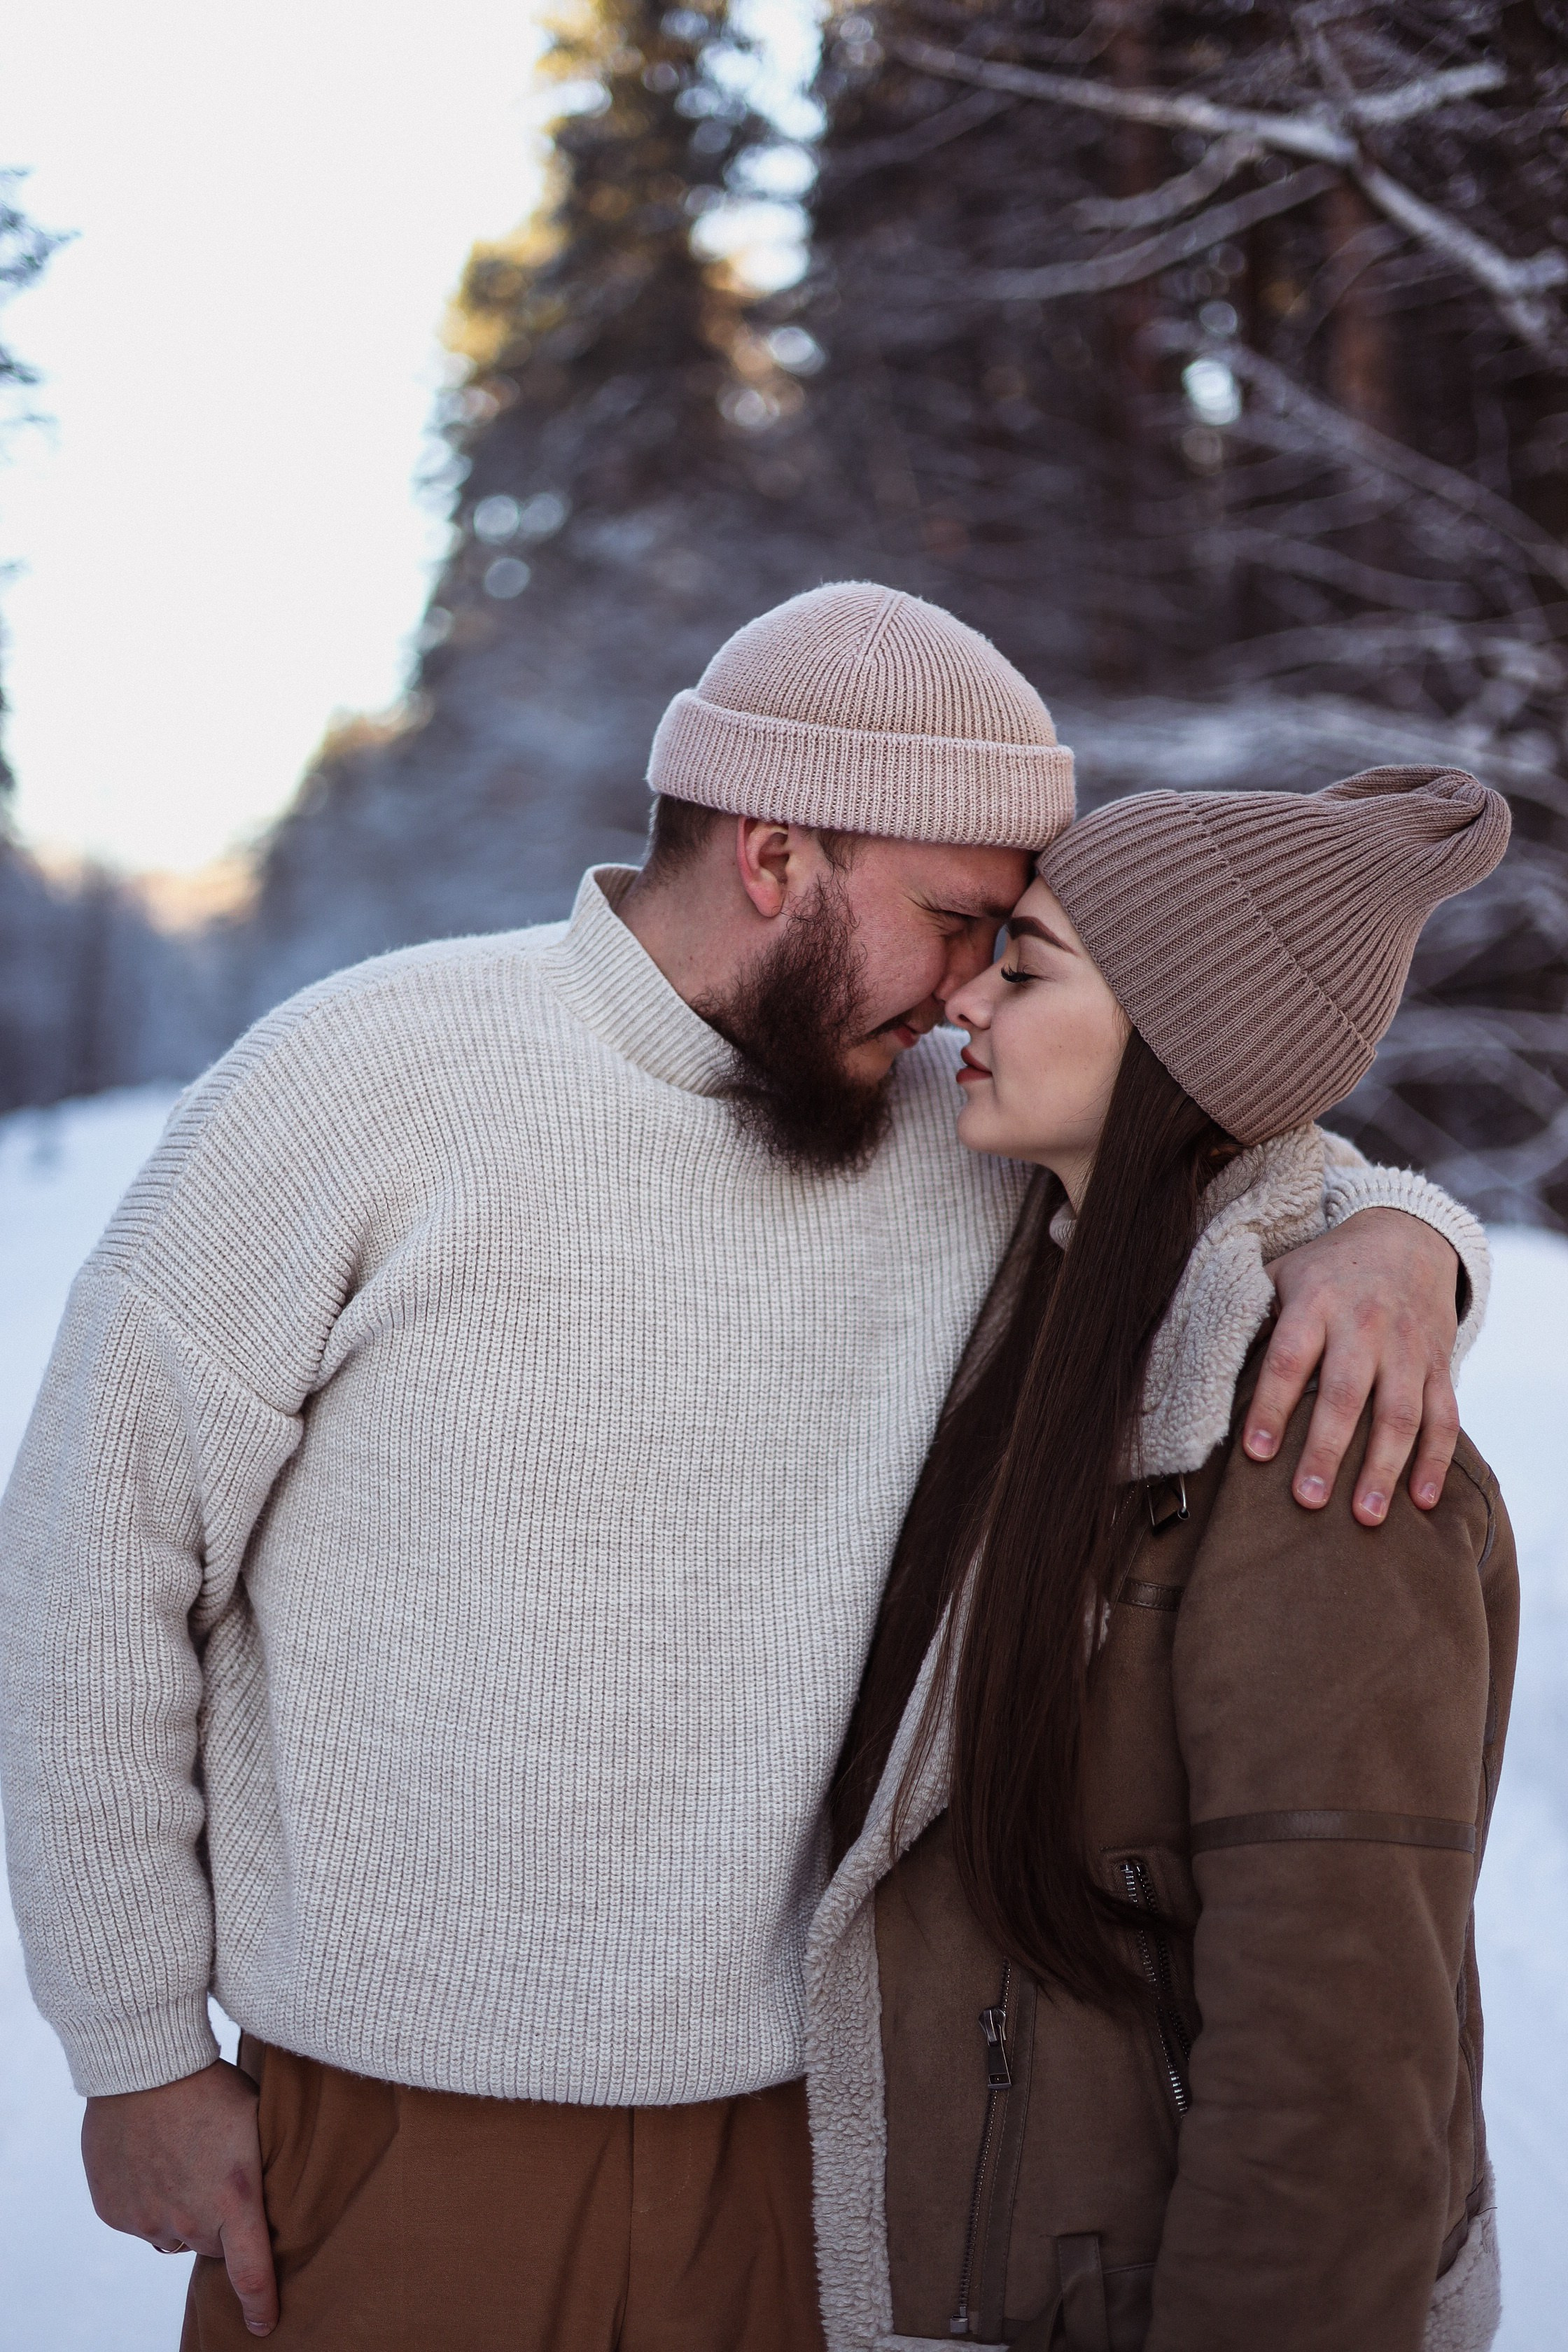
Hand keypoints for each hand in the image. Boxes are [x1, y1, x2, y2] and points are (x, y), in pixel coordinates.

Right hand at [82, 2059, 276, 2335]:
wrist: (146, 2064)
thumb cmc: (213, 2085)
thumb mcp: (258, 2123)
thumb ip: (262, 2171)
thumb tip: (277, 2198)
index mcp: (234, 2202)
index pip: (251, 2274)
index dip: (260, 2305)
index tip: (265, 2326)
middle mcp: (190, 2222)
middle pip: (211, 2245)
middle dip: (217, 2222)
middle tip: (214, 2174)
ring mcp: (148, 2220)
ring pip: (172, 2233)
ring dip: (179, 2210)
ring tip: (180, 2159)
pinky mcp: (114, 2212)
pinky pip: (138, 2219)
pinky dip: (145, 2199)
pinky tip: (150, 2159)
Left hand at [1247, 1208, 1460, 1526]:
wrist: (1406, 1239)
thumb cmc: (1325, 1271)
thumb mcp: (1281, 1275)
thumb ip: (1247, 1317)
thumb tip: (1194, 1365)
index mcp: (1315, 1303)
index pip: (1290, 1359)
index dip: (1273, 1406)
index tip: (1256, 1453)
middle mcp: (1365, 1325)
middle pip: (1346, 1394)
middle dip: (1327, 1450)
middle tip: (1308, 1500)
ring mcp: (1407, 1347)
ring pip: (1401, 1413)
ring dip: (1384, 1468)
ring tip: (1365, 1517)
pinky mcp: (1439, 1364)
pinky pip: (1443, 1416)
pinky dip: (1436, 1461)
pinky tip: (1422, 1502)